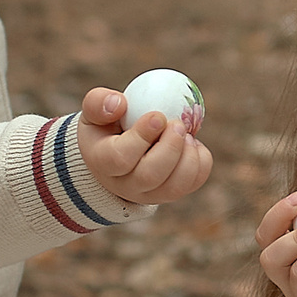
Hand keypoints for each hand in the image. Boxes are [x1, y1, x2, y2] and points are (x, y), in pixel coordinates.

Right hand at [78, 88, 213, 204]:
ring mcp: (150, 194)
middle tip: (178, 124)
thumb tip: (119, 103)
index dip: (142, 136)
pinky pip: (193, 182)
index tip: (157, 115)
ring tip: (187, 134)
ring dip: (188, 157)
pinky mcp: (171, 193)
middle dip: (170, 148)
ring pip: (175, 186)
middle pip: (150, 175)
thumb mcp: (95, 112)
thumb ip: (98, 102)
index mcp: (102, 163)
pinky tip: (192, 142)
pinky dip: (201, 161)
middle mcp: (125, 185)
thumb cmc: (106, 127)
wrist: (116, 155)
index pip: (120, 157)